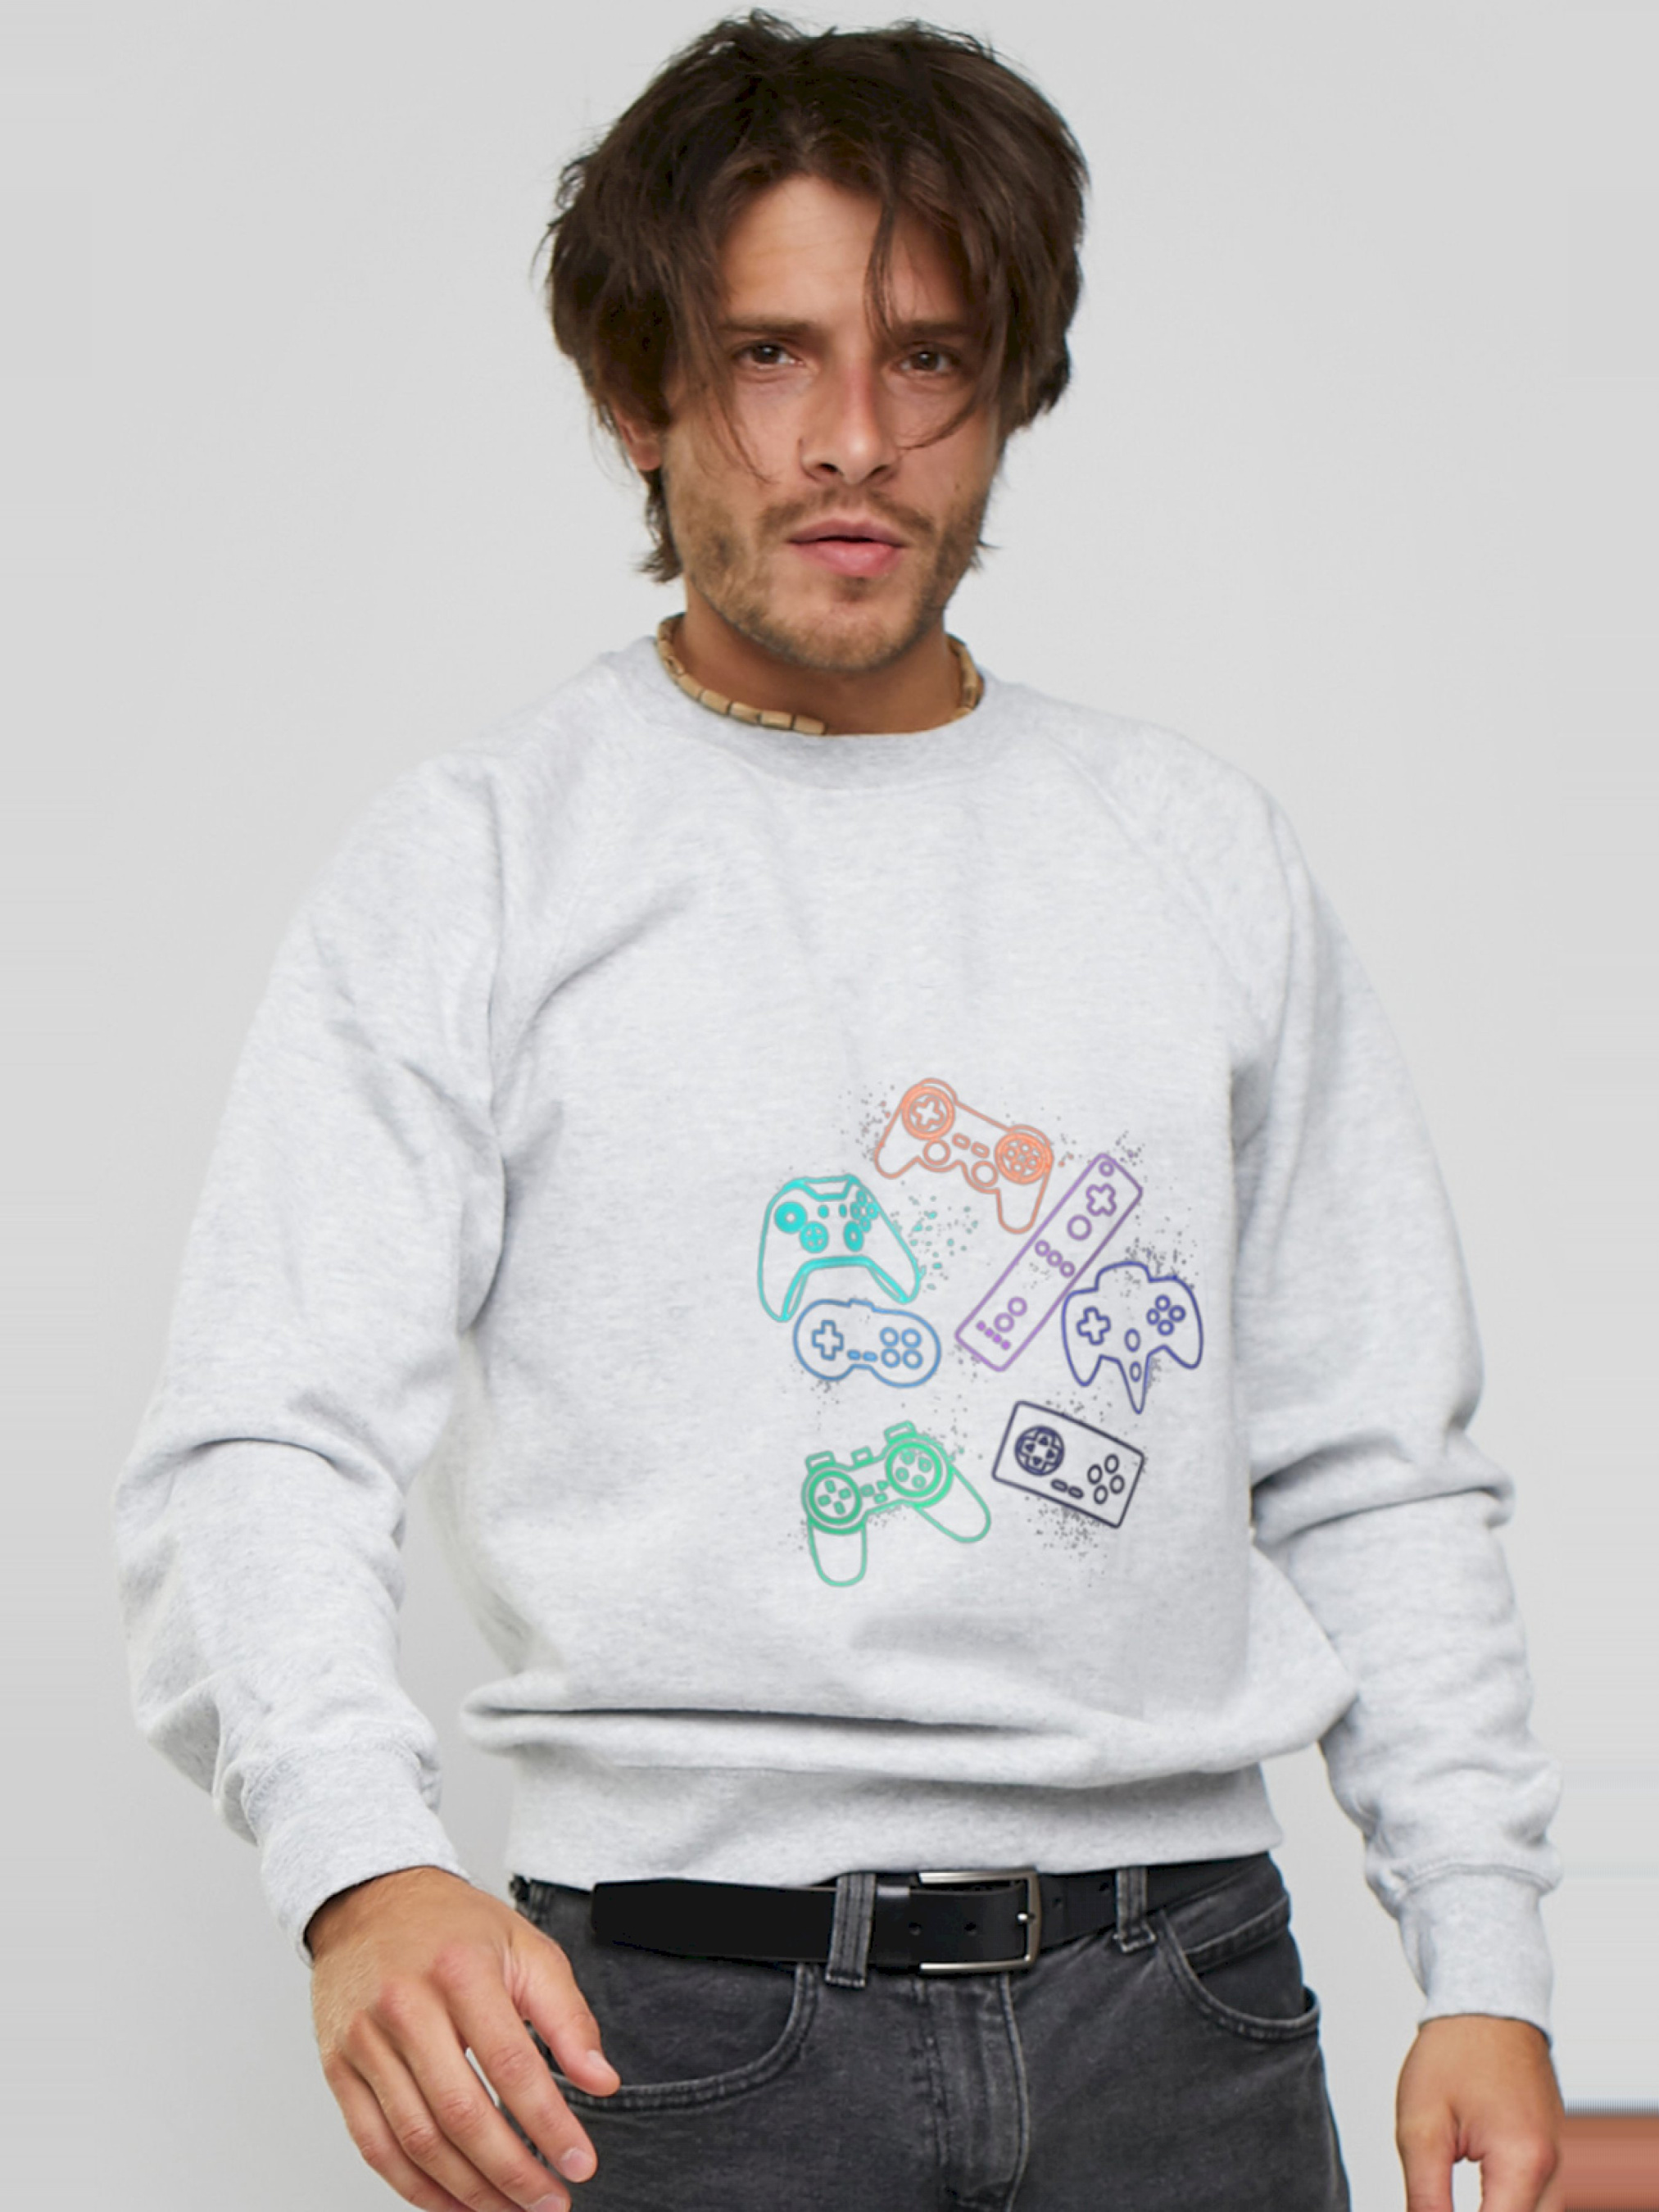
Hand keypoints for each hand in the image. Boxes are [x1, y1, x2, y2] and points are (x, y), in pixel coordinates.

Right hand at [308, 1865, 619, 2211]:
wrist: (370, 1900)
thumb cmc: (454, 1927)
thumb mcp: (526, 1948)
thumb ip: (567, 2016)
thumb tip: (602, 2082)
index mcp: (461, 1970)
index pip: (512, 2066)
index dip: (549, 2124)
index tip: (580, 2164)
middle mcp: (406, 2006)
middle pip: (462, 2115)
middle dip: (513, 2173)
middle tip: (550, 2203)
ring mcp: (365, 2041)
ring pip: (418, 2140)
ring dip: (469, 2191)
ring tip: (510, 2210)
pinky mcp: (338, 2068)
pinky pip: (375, 2146)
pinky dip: (416, 2188)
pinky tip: (454, 2203)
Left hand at [1396, 2015, 1564, 2211]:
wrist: (1487, 2004)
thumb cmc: (1453, 2052)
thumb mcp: (1420, 2127)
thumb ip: (1426, 2198)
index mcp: (1522, 2161)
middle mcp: (1552, 2169)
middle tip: (1440, 2203)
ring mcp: (1559, 2164)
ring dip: (1500, 2211)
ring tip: (1452, 2198)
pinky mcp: (1553, 2158)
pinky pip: (1541, 2204)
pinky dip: (1510, 2205)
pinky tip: (1481, 2201)